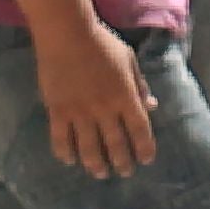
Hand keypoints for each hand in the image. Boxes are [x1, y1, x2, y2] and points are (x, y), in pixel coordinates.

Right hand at [36, 19, 157, 179]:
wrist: (67, 34)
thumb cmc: (102, 44)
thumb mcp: (129, 60)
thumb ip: (139, 85)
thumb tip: (152, 106)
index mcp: (125, 96)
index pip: (140, 129)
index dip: (144, 147)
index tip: (146, 160)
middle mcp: (104, 109)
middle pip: (115, 143)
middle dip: (121, 162)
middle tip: (124, 173)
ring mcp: (79, 112)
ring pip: (88, 147)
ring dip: (95, 164)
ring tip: (100, 174)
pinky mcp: (57, 111)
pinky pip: (61, 139)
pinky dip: (65, 153)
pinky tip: (70, 161)